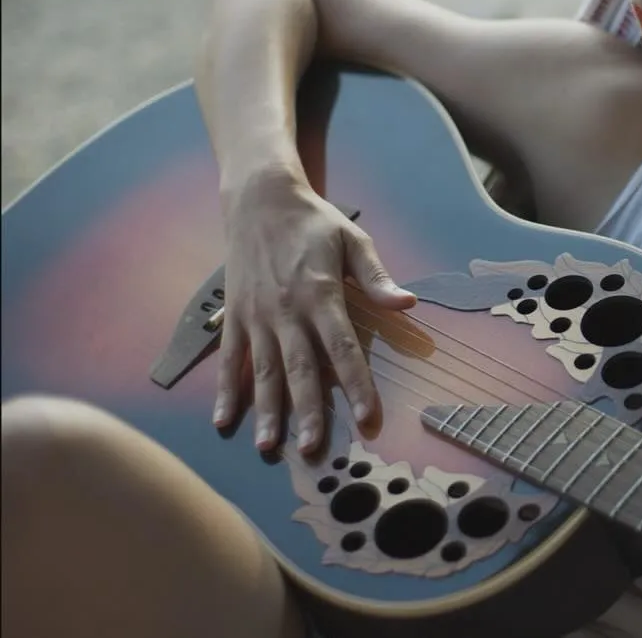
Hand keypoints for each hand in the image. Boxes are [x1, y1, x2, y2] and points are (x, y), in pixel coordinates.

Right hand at [212, 171, 415, 453]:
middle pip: (300, 369)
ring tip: (268, 447)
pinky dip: (225, 391)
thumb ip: (377, 277)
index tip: (366, 419)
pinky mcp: (234, 316)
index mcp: (321, 293)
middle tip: (312, 451)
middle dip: (307, 412)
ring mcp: (256, 316)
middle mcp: (286, 311)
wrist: (259, 200)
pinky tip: (224, 421)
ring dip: (267, 411)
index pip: (343, 348)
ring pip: (262, 371)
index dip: (356, 386)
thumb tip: (407, 303)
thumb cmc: (314, 222)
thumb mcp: (353, 240)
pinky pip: (229, 359)